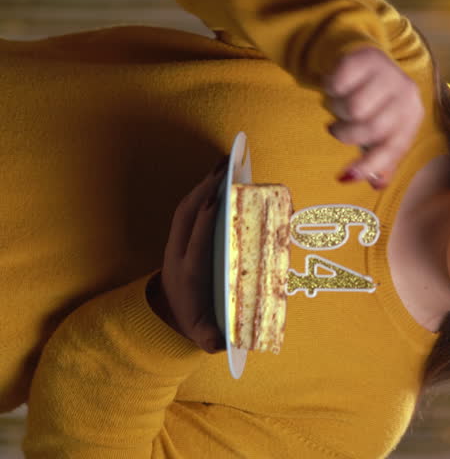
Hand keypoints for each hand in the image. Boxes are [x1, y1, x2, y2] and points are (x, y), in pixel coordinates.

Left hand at [148, 156, 228, 353]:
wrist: (167, 316)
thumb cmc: (194, 323)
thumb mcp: (204, 336)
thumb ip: (212, 340)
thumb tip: (222, 343)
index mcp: (188, 277)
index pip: (195, 246)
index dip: (204, 225)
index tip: (216, 204)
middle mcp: (179, 255)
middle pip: (187, 217)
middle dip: (204, 191)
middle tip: (224, 169)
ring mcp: (177, 244)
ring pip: (187, 208)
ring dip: (202, 185)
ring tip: (223, 164)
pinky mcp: (182, 238)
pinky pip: (190, 210)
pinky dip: (202, 191)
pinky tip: (218, 177)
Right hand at [323, 46, 424, 189]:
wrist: (369, 61)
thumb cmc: (376, 105)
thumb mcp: (383, 132)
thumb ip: (381, 161)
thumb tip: (377, 185)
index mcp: (412, 117)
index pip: (392, 148)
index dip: (369, 165)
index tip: (345, 176)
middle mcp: (406, 94)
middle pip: (370, 128)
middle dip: (346, 134)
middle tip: (337, 129)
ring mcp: (388, 74)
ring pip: (352, 107)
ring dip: (336, 109)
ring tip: (339, 104)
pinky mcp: (366, 58)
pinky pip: (338, 84)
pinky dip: (330, 88)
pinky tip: (336, 86)